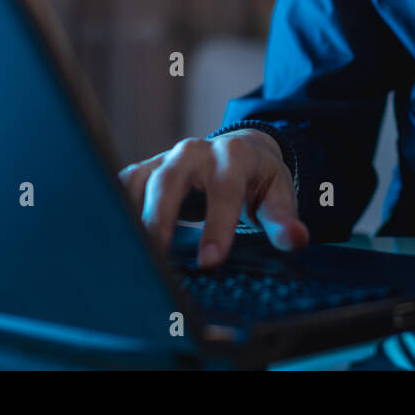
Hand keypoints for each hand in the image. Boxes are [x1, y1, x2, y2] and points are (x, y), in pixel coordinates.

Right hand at [118, 129, 308, 268]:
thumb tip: (297, 239)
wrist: (239, 153)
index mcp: (233, 156)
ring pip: (139, 184)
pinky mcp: (145, 170)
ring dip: (132, 219)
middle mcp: (194, 152)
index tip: (210, 262)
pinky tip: (117, 242)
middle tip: (157, 260)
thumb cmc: (258, 180)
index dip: (217, 226)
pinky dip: (116, 211)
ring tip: (132, 258)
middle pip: (169, 181)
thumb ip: (284, 220)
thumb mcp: (279, 196)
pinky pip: (123, 187)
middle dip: (160, 220)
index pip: (224, 190)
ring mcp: (165, 159)